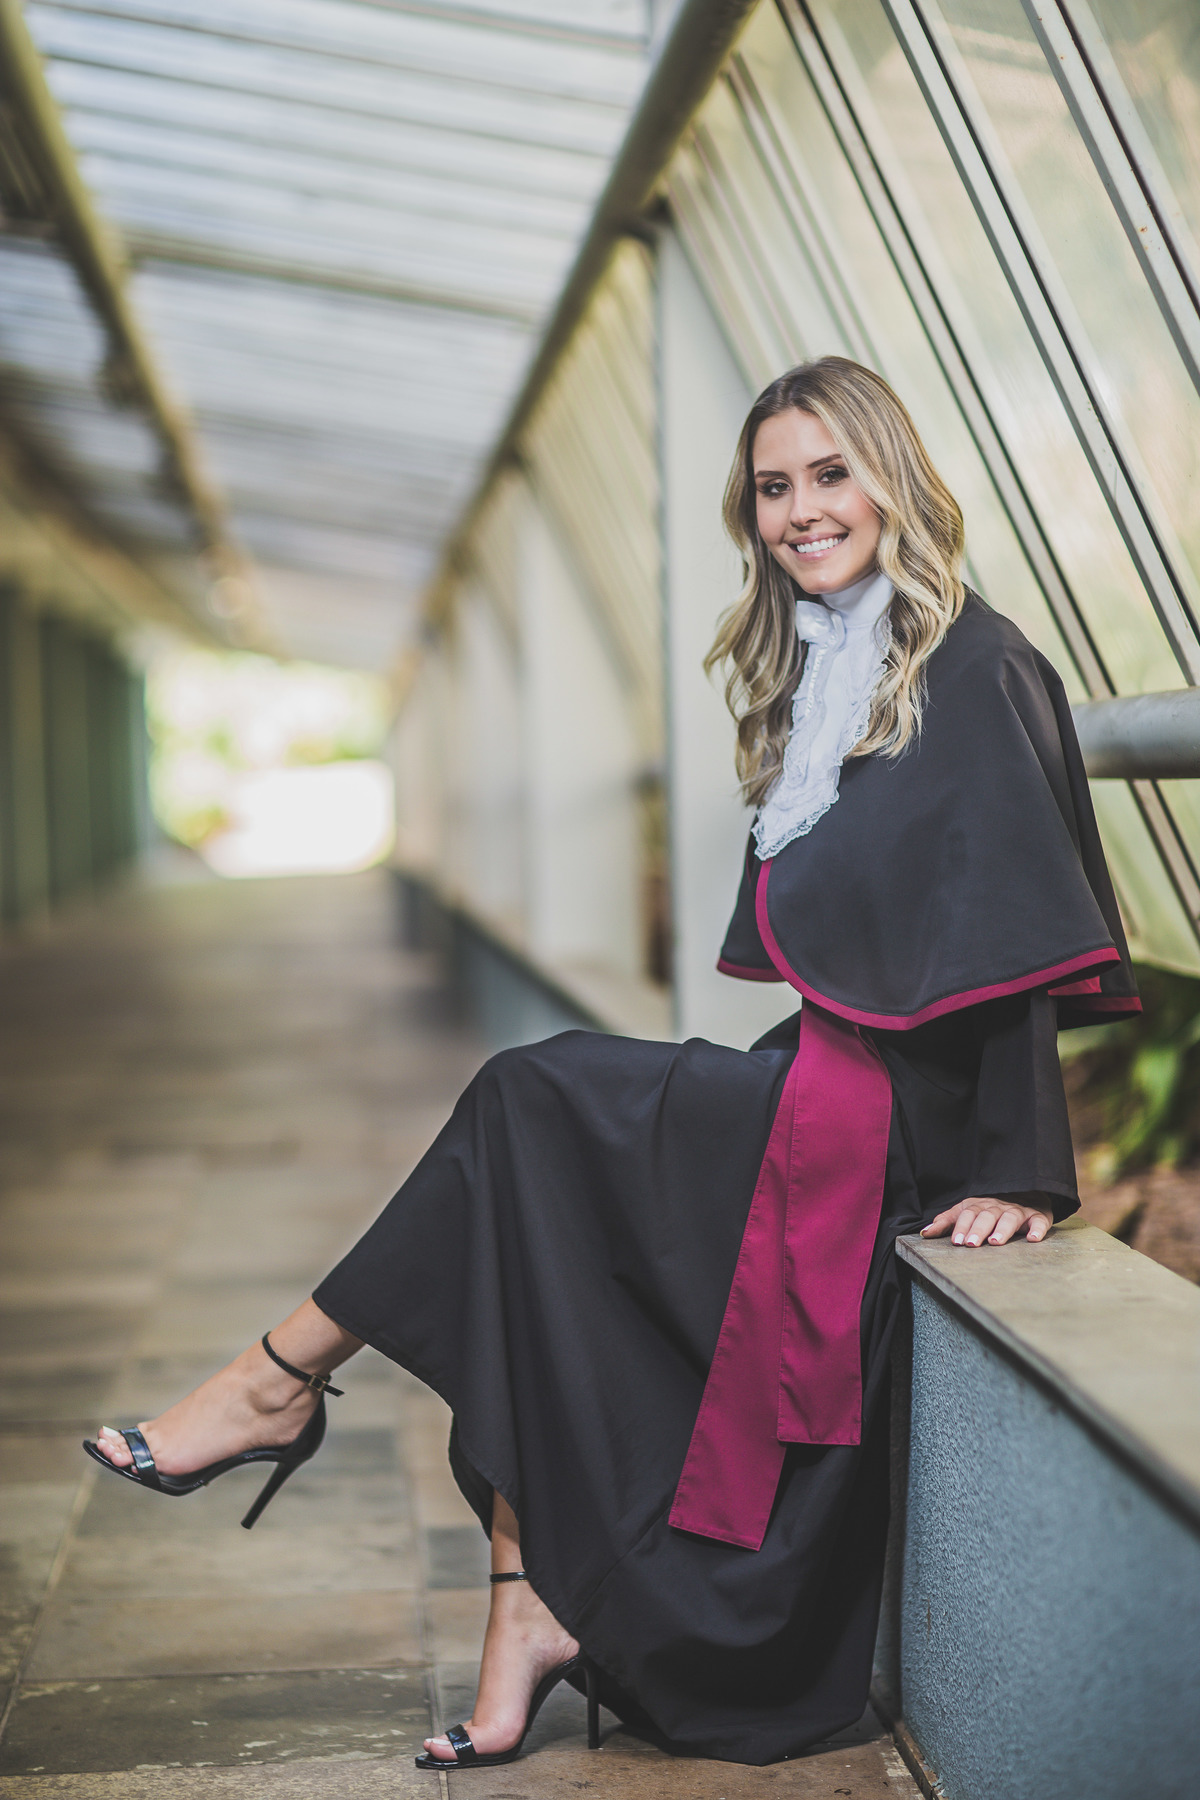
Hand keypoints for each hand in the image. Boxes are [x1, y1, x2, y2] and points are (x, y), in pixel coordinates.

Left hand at [920, 1197, 1052, 1247]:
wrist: (1025, 1193)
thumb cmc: (991, 1208)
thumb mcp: (967, 1211)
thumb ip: (947, 1221)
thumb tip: (924, 1233)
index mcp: (979, 1205)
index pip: (968, 1214)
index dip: (961, 1227)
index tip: (956, 1241)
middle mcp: (997, 1207)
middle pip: (986, 1216)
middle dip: (978, 1229)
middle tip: (971, 1244)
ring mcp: (1018, 1211)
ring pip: (1010, 1217)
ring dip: (1002, 1229)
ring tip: (995, 1242)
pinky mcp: (1037, 1216)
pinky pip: (1039, 1221)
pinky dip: (1037, 1229)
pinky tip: (1032, 1239)